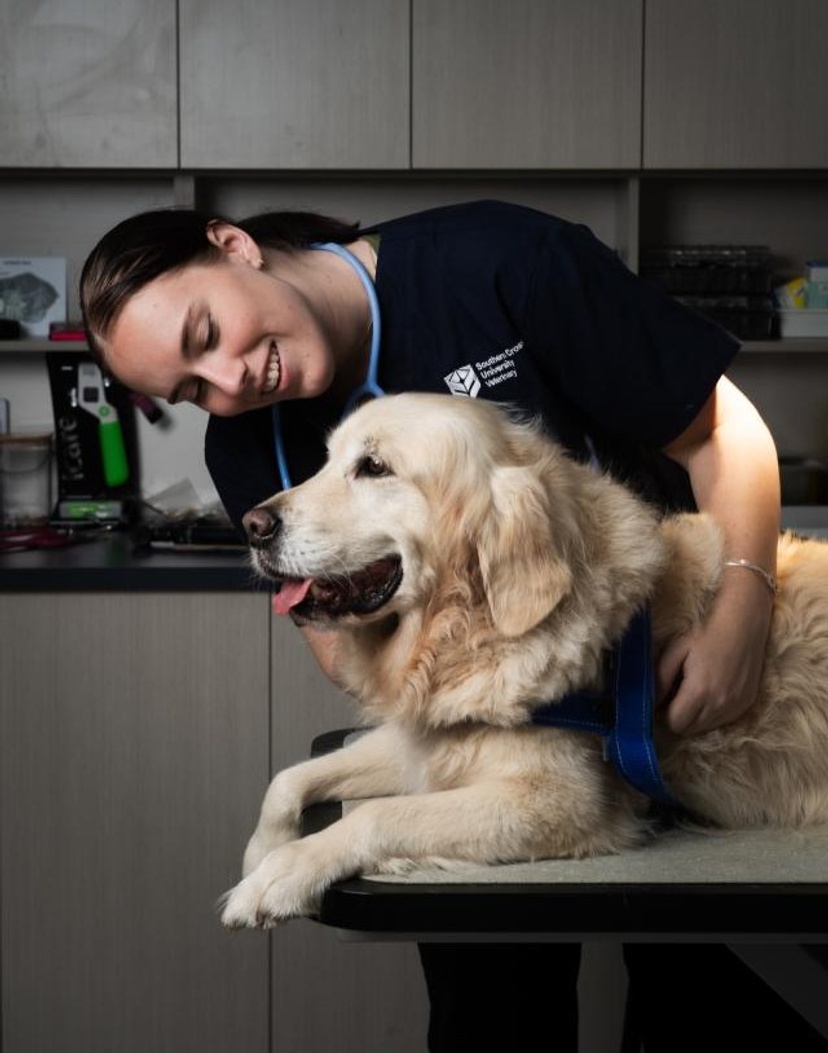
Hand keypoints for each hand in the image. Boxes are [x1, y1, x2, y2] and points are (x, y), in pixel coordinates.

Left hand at [656, 571, 773, 734]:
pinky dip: (711, 714)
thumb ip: (660, 679)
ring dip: (694, 718)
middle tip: (673, 696)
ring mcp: (736, 707)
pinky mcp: (746, 705)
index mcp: (699, 692)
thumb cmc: (705, 634)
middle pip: (688, 729)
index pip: (673, 723)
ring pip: (705, 728)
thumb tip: (650, 702)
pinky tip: (709, 693)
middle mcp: (719, 705)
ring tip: (691, 693)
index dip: (662, 714)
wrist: (743, 624)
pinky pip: (722, 721)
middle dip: (676, 718)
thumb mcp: (675, 652)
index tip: (660, 700)